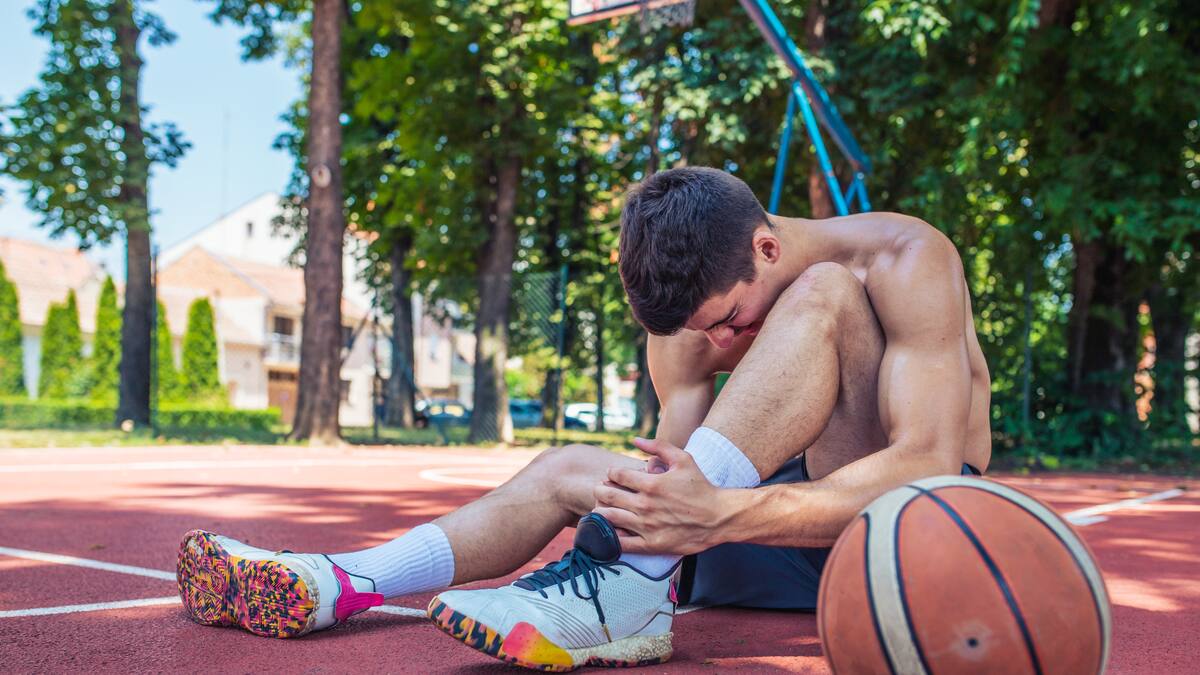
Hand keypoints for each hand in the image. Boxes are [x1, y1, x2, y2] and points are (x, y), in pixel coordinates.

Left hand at [593, 437, 726, 555]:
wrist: (719, 517)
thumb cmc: (701, 486)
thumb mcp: (683, 459)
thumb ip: (658, 446)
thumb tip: (634, 440)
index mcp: (651, 483)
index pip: (616, 475)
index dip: (611, 473)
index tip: (615, 476)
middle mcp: (645, 505)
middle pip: (607, 495)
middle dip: (601, 490)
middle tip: (603, 490)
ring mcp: (647, 526)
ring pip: (609, 518)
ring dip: (602, 511)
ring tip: (605, 508)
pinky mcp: (652, 545)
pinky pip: (621, 543)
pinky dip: (611, 536)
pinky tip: (613, 530)